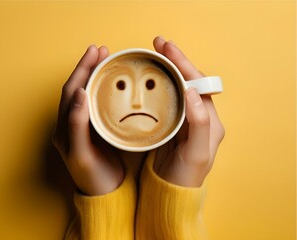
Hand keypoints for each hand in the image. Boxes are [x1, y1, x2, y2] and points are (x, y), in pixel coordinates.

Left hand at [52, 45, 123, 195]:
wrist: (104, 193)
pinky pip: (95, 103)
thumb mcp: (82, 153)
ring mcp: (81, 126)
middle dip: (87, 67)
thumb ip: (77, 124)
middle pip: (77, 88)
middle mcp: (69, 124)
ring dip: (93, 75)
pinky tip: (110, 82)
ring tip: (105, 60)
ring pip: (85, 93)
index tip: (94, 53)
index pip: (71, 91)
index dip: (81, 70)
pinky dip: (101, 88)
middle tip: (101, 50)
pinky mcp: (93, 129)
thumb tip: (79, 93)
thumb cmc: (92, 176)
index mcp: (64, 128)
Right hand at [152, 37, 224, 186]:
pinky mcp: (170, 125)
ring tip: (153, 55)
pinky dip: (157, 86)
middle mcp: (198, 115)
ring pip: (175, 88)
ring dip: (165, 70)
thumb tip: (191, 91)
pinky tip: (148, 79)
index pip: (197, 84)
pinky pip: (164, 100)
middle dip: (174, 61)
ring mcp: (183, 119)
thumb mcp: (197, 152)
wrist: (172, 191)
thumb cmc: (187, 175)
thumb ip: (199, 122)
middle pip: (187, 81)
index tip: (167, 48)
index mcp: (209, 119)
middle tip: (158, 44)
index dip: (183, 64)